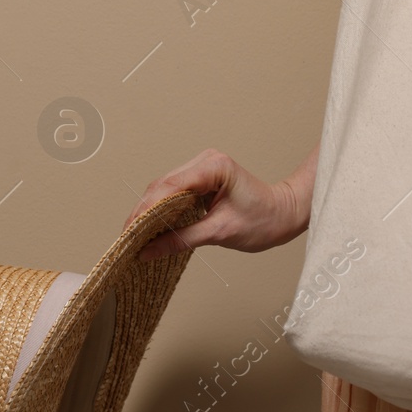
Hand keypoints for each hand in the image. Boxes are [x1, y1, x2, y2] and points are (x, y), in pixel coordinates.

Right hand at [122, 148, 305, 261]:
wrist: (285, 214)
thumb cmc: (264, 220)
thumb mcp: (220, 233)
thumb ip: (181, 240)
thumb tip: (148, 251)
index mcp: (214, 167)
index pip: (170, 187)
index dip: (146, 210)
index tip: (130, 232)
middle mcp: (205, 161)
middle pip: (162, 185)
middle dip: (142, 212)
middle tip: (126, 239)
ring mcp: (202, 167)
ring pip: (164, 188)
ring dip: (148, 211)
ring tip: (134, 235)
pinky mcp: (201, 178)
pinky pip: (173, 192)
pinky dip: (160, 209)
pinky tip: (150, 226)